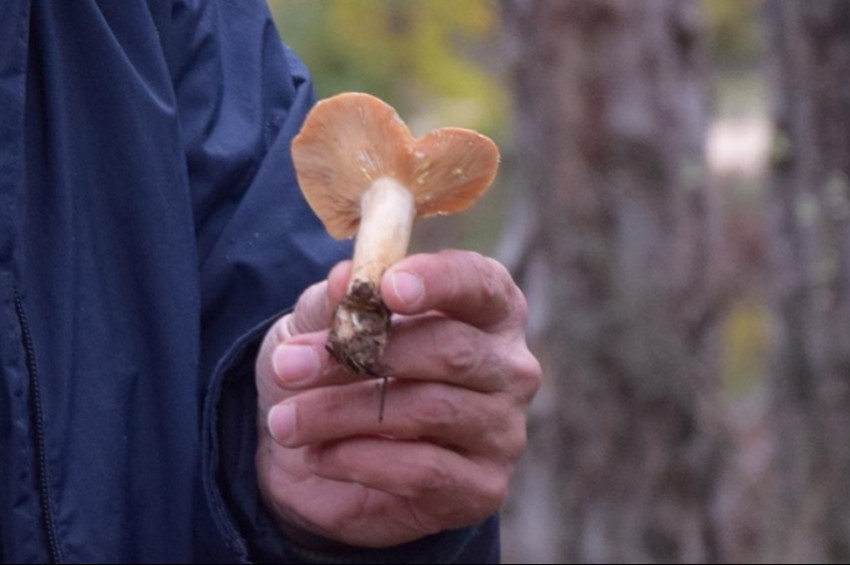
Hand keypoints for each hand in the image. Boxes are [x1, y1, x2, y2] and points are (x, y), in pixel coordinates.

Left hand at [255, 250, 540, 547]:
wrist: (316, 459)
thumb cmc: (338, 373)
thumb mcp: (321, 324)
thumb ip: (337, 301)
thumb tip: (344, 278)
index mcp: (486, 311)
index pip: (480, 283)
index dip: (438, 281)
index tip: (386, 288)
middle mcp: (509, 368)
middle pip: (452, 350)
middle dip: (362, 354)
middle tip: (290, 365)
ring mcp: (503, 431)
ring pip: (429, 410)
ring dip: (342, 412)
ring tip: (284, 421)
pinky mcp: (482, 488)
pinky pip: (424, 470)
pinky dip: (360, 460)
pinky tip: (318, 457)